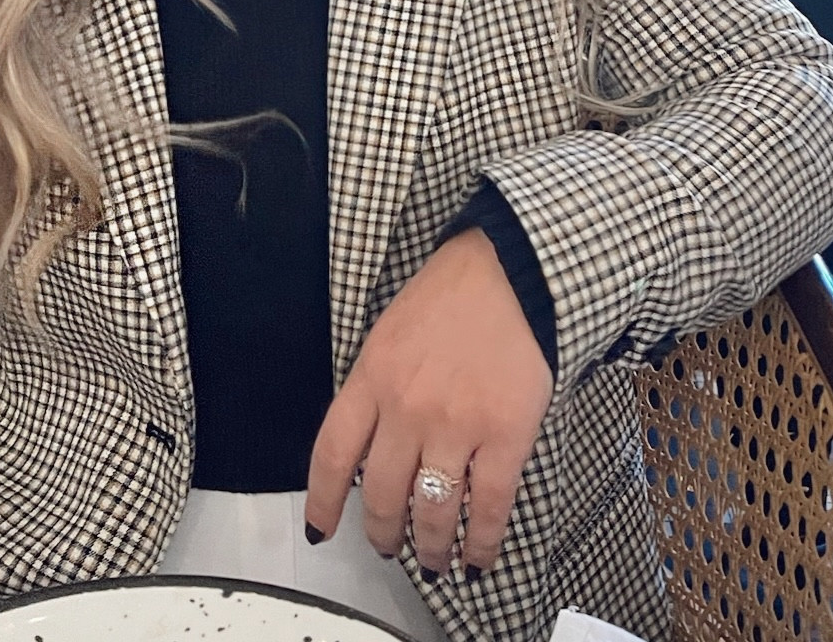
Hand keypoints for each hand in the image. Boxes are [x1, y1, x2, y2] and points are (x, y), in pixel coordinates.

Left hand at [305, 229, 552, 580]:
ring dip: (429, 547)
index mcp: (372, 377)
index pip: (332, 454)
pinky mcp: (505, 436)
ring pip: (431, 512)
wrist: (512, 271)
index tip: (319, 531)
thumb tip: (372, 445)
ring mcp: (456, 426)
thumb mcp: (390, 334)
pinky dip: (481, 544)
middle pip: (381, 494)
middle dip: (382, 533)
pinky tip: (477, 560)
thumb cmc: (451, 295)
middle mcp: (407, 409)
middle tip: (389, 546)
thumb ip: (377, 387)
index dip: (322, 502)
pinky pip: (488, 508)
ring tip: (432, 560)